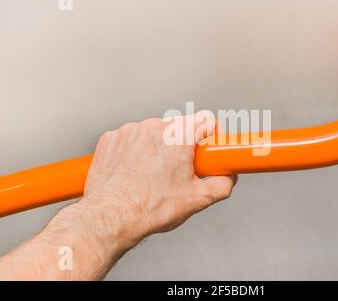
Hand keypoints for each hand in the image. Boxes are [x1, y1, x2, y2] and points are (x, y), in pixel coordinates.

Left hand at [71, 111, 236, 250]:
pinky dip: (135, 151)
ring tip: (153, 174)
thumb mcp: (197, 199)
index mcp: (178, 136)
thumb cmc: (149, 208)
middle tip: (179, 168)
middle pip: (178, 126)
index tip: (208, 146)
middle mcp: (153, 127)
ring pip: (153, 132)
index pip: (206, 119)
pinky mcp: (111, 139)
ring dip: (158, 147)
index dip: (211, 134)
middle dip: (182, 144)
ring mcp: (129, 131)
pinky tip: (134, 171)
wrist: (111, 218)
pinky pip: (131, 138)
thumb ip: (221, 184)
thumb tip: (227, 178)